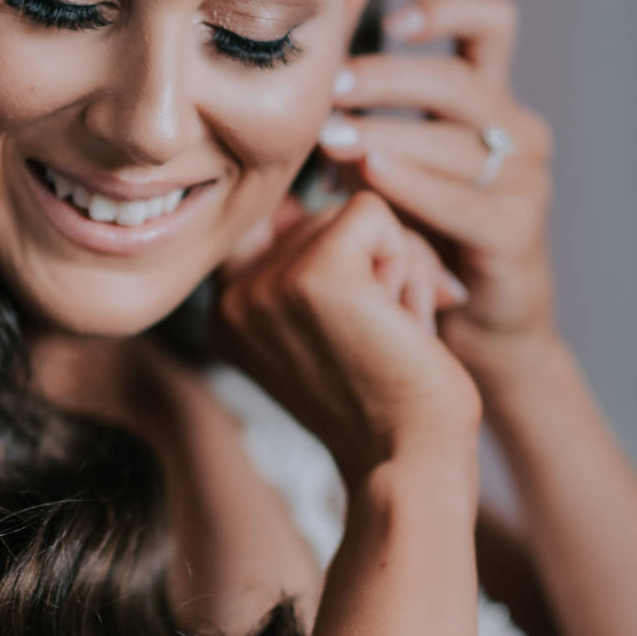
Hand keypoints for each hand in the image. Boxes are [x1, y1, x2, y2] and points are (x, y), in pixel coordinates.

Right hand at [210, 189, 481, 487]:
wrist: (410, 464)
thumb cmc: (388, 399)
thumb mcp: (330, 326)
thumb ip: (308, 260)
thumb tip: (334, 171)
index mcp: (226, 312)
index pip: (262, 222)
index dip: (311, 234)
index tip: (351, 298)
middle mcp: (233, 297)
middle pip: (318, 211)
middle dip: (372, 261)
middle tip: (381, 334)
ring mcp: (267, 285)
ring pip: (350, 210)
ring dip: (395, 265)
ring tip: (391, 334)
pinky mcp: (316, 276)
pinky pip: (376, 214)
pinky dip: (408, 264)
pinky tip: (402, 325)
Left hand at [317, 0, 558, 377]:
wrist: (475, 337)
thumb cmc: (421, 245)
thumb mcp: (389, 176)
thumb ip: (358, 131)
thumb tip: (286, 97)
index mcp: (489, 104)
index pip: (490, 25)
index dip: (446, 9)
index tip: (388, 19)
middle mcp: (516, 132)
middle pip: (458, 80)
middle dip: (388, 78)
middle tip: (331, 86)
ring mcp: (524, 181)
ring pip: (456, 137)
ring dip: (388, 131)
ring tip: (331, 136)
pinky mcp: (516, 232)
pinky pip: (460, 199)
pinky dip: (412, 184)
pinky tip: (369, 177)